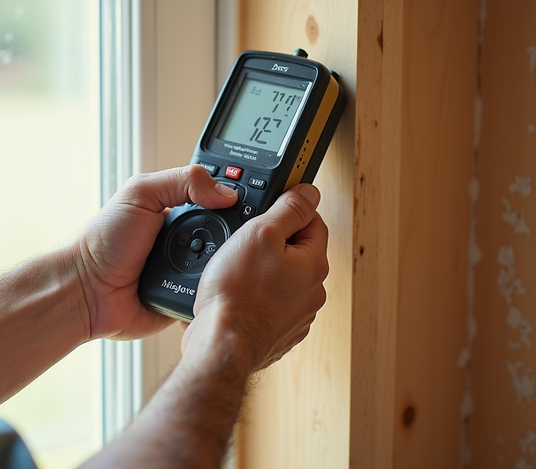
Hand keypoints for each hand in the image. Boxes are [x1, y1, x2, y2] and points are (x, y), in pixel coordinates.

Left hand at [72, 165, 239, 340]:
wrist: (88, 291)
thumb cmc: (104, 242)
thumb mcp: (139, 193)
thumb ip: (182, 181)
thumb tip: (226, 191)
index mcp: (178, 212)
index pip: (220, 201)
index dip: (237, 199)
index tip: (256, 200)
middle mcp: (187, 241)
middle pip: (229, 235)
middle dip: (237, 235)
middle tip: (239, 235)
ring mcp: (188, 272)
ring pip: (226, 267)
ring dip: (229, 265)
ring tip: (235, 263)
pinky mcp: (188, 300)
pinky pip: (213, 296)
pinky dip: (218, 292)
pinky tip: (223, 288)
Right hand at [181, 183, 328, 372]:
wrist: (221, 343)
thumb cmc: (237, 293)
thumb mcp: (261, 233)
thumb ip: (289, 209)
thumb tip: (309, 193)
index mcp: (314, 265)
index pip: (314, 221)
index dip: (289, 210)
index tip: (270, 209)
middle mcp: (312, 292)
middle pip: (298, 251)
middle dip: (274, 243)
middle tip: (246, 242)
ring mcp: (297, 315)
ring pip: (283, 278)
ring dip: (264, 271)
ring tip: (237, 271)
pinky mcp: (279, 332)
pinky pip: (270, 303)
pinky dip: (256, 296)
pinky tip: (237, 294)